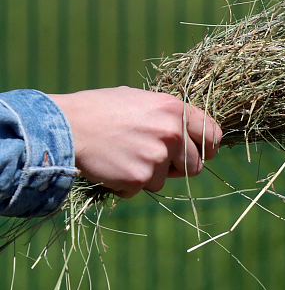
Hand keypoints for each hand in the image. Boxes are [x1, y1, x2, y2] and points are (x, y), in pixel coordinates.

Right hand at [48, 87, 222, 197]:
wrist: (65, 125)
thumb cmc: (101, 109)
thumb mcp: (141, 100)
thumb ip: (169, 116)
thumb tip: (191, 131)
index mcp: (175, 109)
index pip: (213, 136)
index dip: (207, 148)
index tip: (199, 153)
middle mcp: (171, 133)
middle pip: (195, 166)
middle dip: (178, 168)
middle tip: (154, 159)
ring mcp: (156, 157)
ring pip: (165, 180)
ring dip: (148, 175)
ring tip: (124, 156)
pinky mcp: (139, 177)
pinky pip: (141, 189)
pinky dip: (127, 184)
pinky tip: (112, 166)